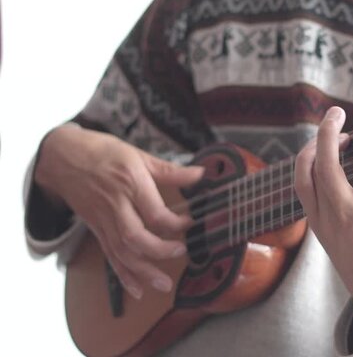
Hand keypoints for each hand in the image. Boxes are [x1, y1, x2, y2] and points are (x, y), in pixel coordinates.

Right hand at [34, 125, 203, 298]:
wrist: (61, 157)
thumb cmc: (102, 152)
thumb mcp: (139, 155)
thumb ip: (170, 170)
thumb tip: (200, 174)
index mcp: (130, 183)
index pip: (155, 213)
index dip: (175, 223)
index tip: (190, 222)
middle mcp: (115, 205)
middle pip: (136, 237)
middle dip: (160, 251)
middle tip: (181, 252)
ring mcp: (103, 219)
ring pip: (122, 252)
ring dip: (143, 272)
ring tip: (164, 285)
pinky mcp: (96, 229)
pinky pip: (109, 255)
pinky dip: (123, 275)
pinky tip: (138, 289)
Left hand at [295, 107, 352, 321]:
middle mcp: (346, 215)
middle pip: (328, 166)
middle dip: (328, 133)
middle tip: (337, 113)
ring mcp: (325, 220)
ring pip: (307, 176)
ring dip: (314, 147)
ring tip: (329, 132)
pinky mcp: (314, 224)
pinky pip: (302, 188)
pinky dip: (306, 165)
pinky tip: (318, 153)